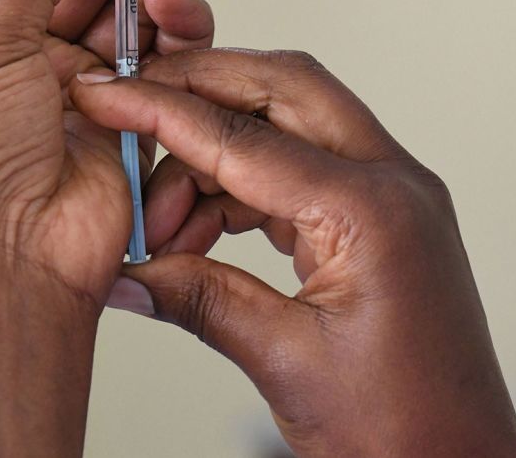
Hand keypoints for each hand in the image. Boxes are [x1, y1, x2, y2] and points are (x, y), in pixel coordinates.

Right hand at [71, 50, 515, 457]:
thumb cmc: (405, 428)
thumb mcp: (286, 361)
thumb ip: (200, 300)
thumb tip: (130, 271)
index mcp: (372, 209)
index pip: (247, 137)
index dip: (166, 112)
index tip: (110, 96)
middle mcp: (394, 183)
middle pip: (284, 91)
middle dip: (202, 93)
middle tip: (133, 114)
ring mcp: (394, 197)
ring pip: (293, 127)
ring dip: (218, 156)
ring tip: (162, 220)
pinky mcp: (383, 220)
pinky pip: (305, 172)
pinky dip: (247, 187)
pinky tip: (202, 226)